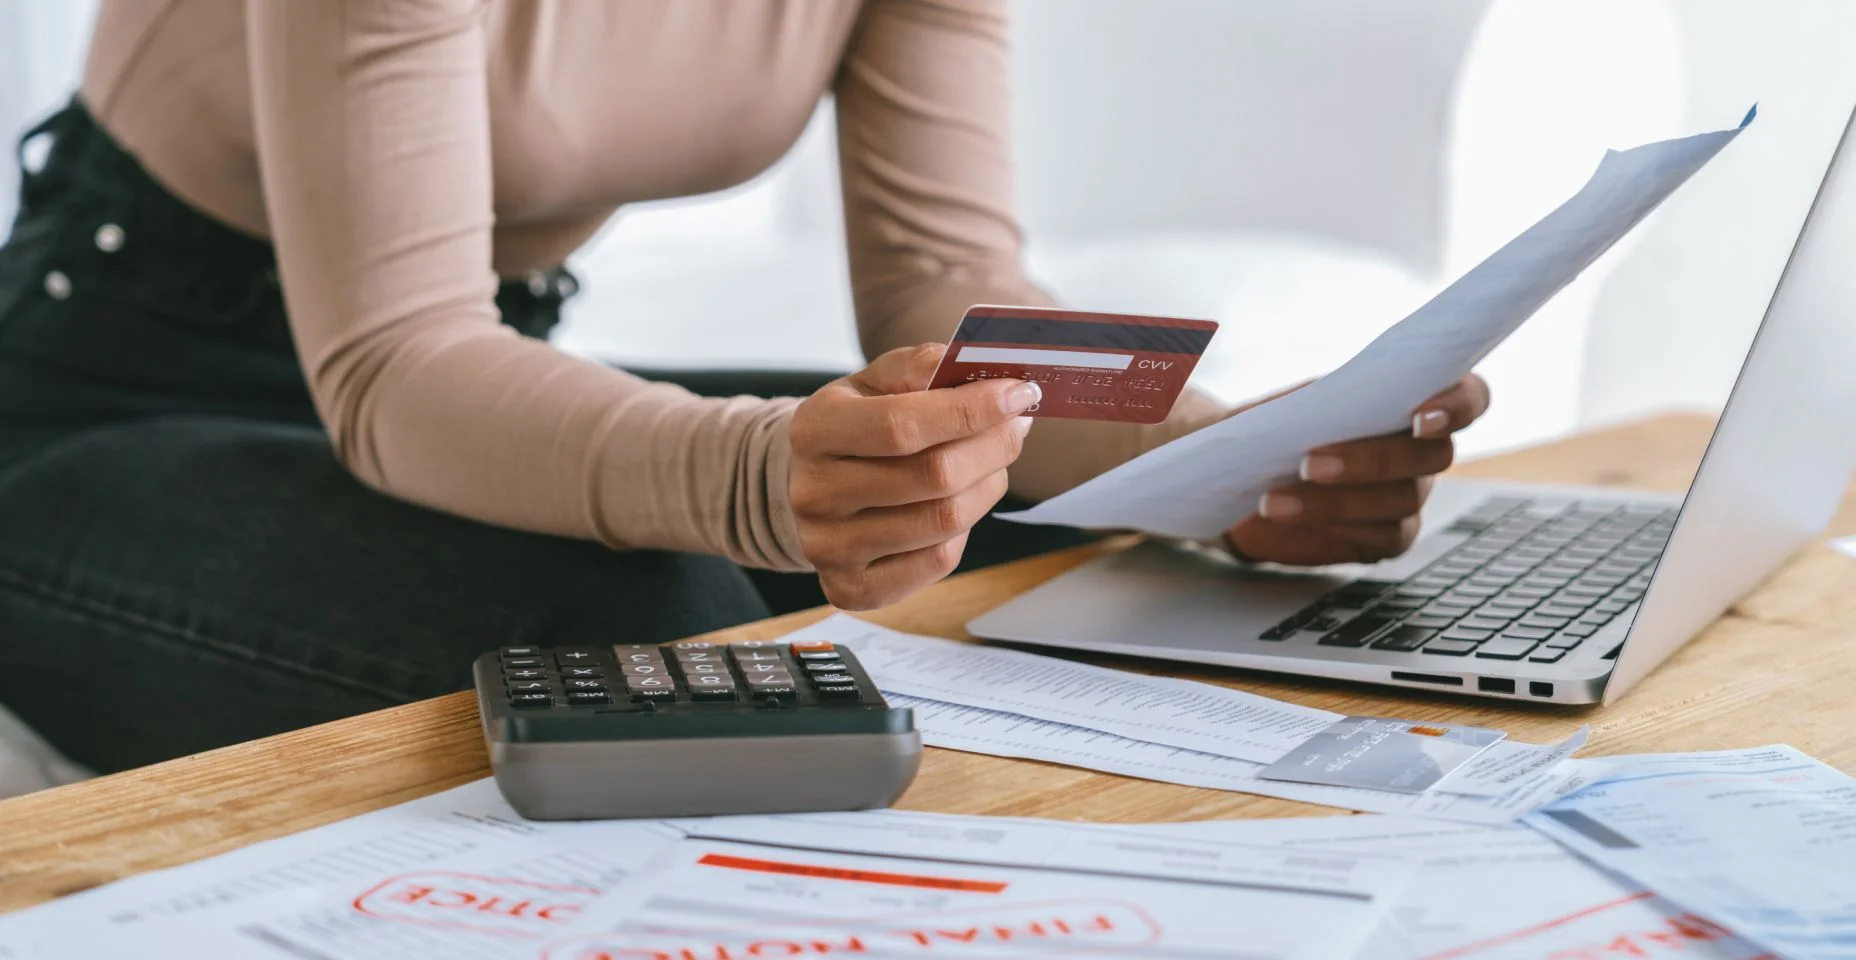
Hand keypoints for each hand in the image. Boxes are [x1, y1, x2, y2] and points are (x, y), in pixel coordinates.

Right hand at [789, 344, 1037, 608]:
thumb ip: (920, 367)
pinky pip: (936, 562)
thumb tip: (979, 367)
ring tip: (990, 464)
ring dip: (987, 486)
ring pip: (944, 522)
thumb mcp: (875, 382)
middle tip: (1017, 426)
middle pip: (934, 477)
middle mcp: (813, 492)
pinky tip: (957, 505)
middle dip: (994, 447)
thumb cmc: (859, 426)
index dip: (971, 410)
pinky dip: (962, 532)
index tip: (1019, 393)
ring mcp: (828, 547)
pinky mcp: (850, 587)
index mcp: (815, 429)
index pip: (902, 424)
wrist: (811, 486)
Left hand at [1224, 375, 1491, 565]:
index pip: (1468, 397)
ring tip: (1275, 499)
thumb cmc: (1274, 429)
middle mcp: (1423, 450)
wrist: (1241, 477)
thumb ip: (1317, 402)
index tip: (1419, 418)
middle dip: (1371, 460)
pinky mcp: (1387, 537)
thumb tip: (1320, 408)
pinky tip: (1289, 516)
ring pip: (1401, 500)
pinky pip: (1380, 536)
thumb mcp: (1289, 404)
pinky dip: (1333, 526)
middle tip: (1310, 462)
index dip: (1457, 406)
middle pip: (1432, 456)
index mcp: (1414, 400)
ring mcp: (1409, 496)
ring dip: (1337, 500)